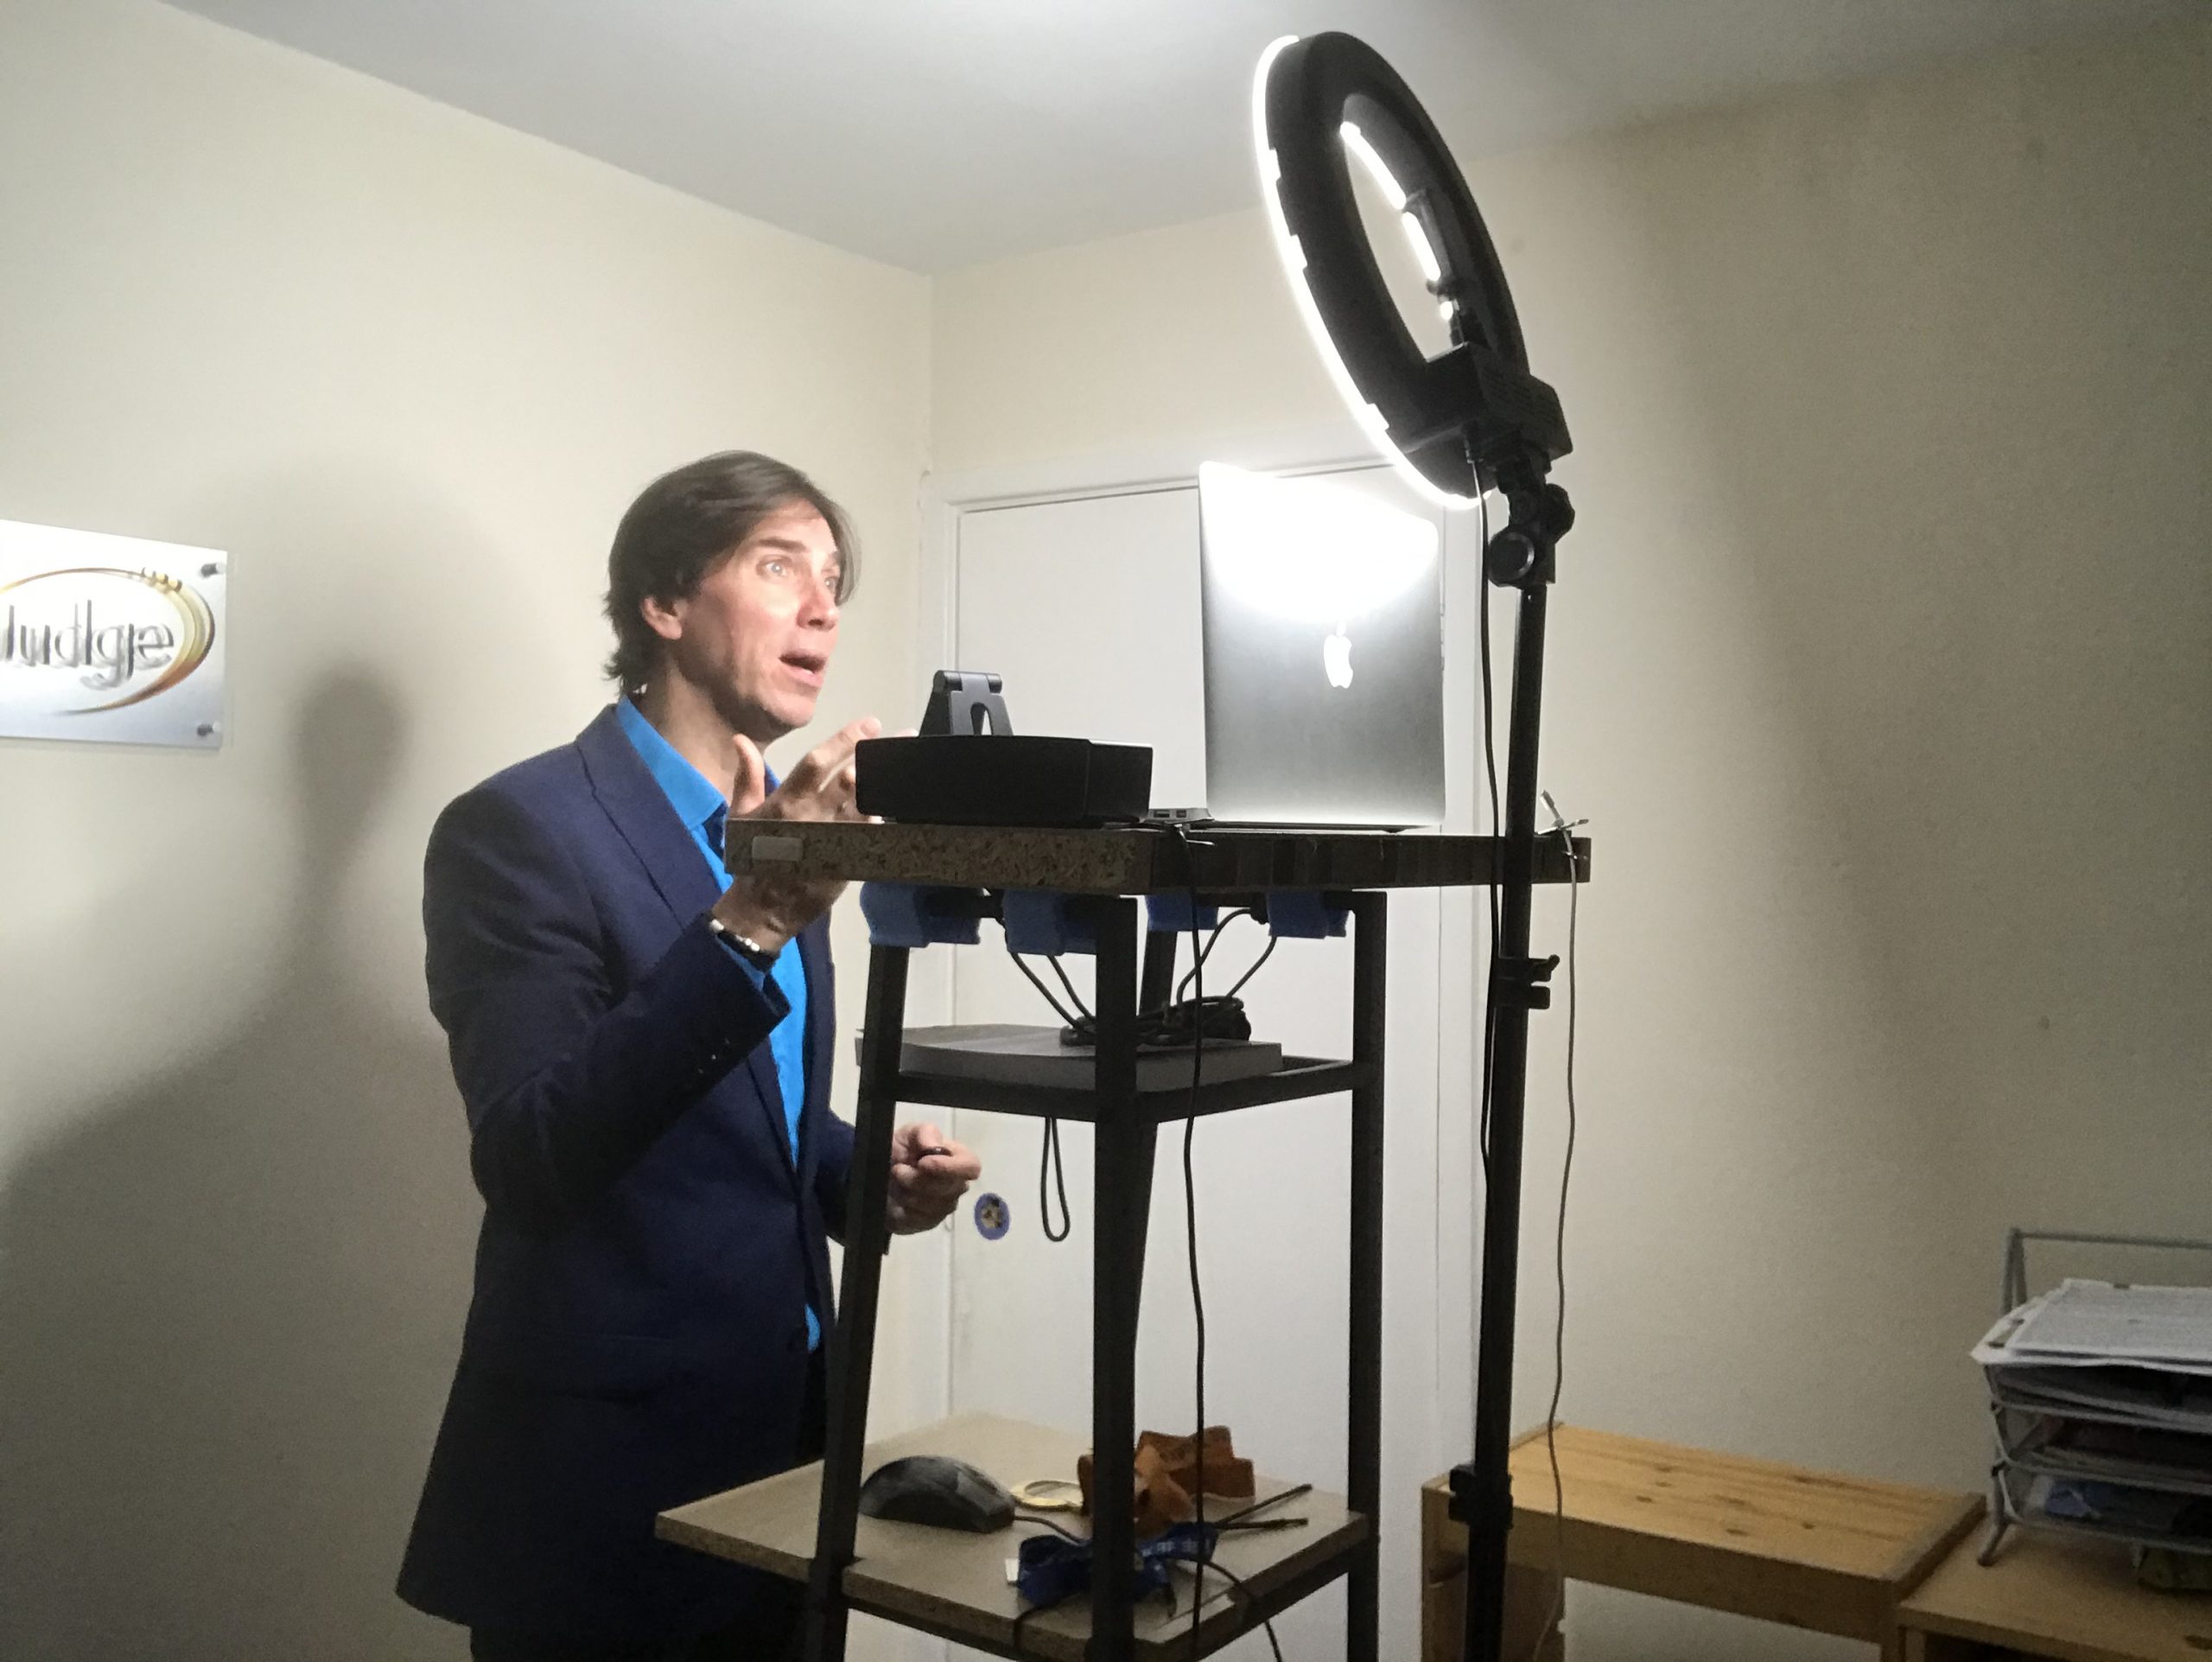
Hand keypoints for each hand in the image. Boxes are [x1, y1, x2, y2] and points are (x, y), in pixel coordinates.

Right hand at [711, 716, 880, 949]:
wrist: (762, 908)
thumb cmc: (752, 856)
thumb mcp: (741, 815)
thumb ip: (748, 776)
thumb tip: (741, 740)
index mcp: (786, 802)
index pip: (818, 763)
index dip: (845, 741)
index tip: (870, 724)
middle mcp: (812, 817)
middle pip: (851, 780)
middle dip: (876, 756)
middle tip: (903, 737)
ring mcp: (832, 840)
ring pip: (865, 805)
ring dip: (885, 784)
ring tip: (905, 765)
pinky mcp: (846, 861)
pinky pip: (870, 835)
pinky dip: (881, 818)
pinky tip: (894, 803)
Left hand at [887, 1121, 979, 1234]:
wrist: (879, 1175)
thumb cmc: (898, 1150)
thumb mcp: (909, 1133)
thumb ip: (925, 1133)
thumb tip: (934, 1148)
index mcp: (958, 1159)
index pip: (971, 1167)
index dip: (950, 1167)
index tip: (923, 1163)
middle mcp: (957, 1185)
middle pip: (949, 1189)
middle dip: (917, 1180)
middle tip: (898, 1170)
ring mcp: (945, 1206)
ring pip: (932, 1206)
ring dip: (907, 1193)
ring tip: (896, 1182)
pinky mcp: (929, 1222)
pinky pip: (919, 1219)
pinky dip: (902, 1208)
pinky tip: (897, 1199)